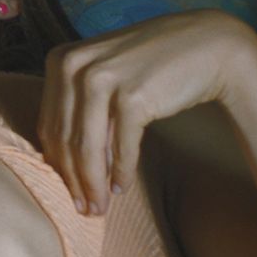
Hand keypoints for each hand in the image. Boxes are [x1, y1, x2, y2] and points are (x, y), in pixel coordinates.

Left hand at [38, 9, 256, 216]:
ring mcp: (103, 79)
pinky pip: (121, 148)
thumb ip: (79, 106)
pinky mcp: (133, 96)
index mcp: (60, 60)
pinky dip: (121, 173)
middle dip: (73, 181)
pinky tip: (121, 188)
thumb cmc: (151, 65)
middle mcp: (74, 66)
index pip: (50, 124)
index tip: (64, 191)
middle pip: (66, 140)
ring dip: (93, 185)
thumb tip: (64, 162)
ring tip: (99, 208)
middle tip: (83, 210)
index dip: (56, 163)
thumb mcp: (103, 73)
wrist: (206, 46)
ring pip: (88, 149)